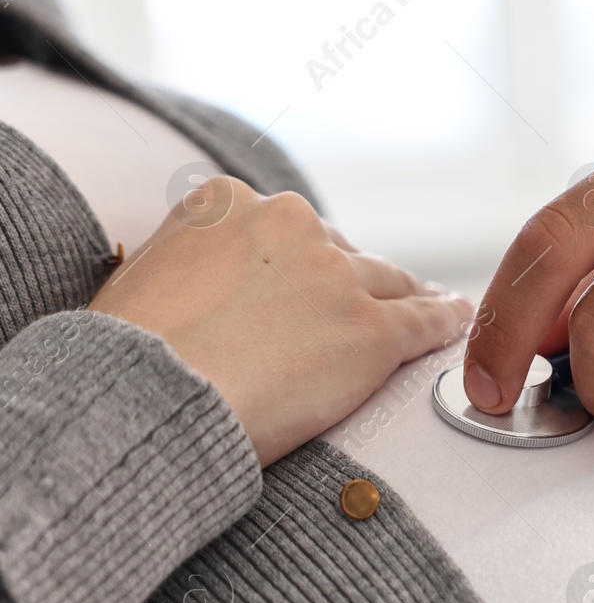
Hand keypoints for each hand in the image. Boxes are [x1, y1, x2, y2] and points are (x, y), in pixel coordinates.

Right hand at [89, 177, 473, 464]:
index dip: (300, 261)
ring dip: (409, 295)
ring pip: (388, 281)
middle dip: (350, 282)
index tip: (309, 281)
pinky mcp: (374, 330)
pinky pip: (424, 320)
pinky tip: (458, 319)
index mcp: (226, 202)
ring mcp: (337, 276)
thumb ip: (187, 262)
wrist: (150, 399)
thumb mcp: (140, 279)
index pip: (284, 229)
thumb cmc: (127, 357)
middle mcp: (289, 224)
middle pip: (340, 252)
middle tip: (359, 308)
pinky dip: (445, 320)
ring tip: (429, 304)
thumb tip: (196, 278)